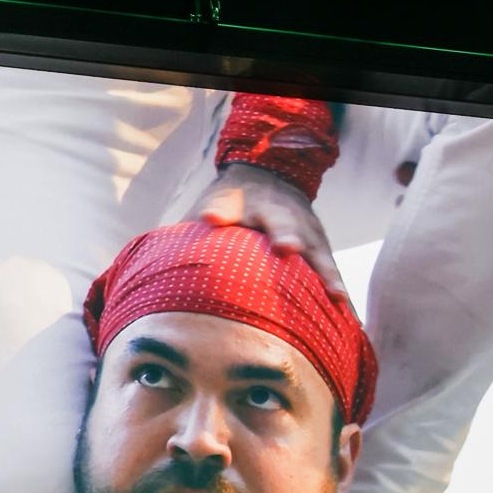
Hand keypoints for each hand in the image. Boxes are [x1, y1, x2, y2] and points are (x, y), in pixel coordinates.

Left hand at [190, 163, 348, 299]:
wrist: (270, 178)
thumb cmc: (228, 207)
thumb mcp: (205, 208)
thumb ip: (185, 233)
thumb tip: (145, 268)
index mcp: (238, 202)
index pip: (225, 203)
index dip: (219, 210)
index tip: (212, 218)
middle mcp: (275, 212)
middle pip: (281, 221)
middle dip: (286, 234)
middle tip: (287, 248)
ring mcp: (304, 227)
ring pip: (317, 249)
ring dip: (326, 272)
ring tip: (335, 296)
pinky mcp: (321, 245)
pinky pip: (331, 269)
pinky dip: (339, 289)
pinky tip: (348, 314)